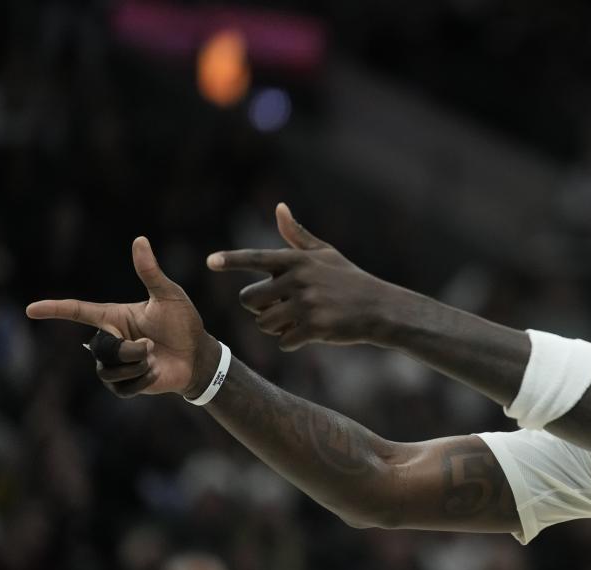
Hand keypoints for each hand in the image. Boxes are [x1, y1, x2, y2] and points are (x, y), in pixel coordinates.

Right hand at [26, 237, 218, 397]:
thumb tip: (140, 240)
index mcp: (114, 317)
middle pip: (101, 347)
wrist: (198, 355)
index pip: (79, 311)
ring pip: (110, 369)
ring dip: (138, 363)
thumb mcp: (168, 295)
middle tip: (152, 343)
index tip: (32, 309)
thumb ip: (150, 272)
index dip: (55, 309)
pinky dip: (144, 379)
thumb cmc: (183, 323)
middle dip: (131, 348)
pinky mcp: (125, 385)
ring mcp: (116, 363)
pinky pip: (123, 387)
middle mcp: (110, 339)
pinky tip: (156, 371)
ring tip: (154, 356)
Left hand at [208, 203, 403, 350]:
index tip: (210, 262)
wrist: (380, 309)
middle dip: (258, 307)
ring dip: (274, 326)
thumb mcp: (326, 254)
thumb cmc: (350, 280)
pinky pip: (283, 340)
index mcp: (298, 259)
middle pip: (249, 298)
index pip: (257, 257)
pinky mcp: (314, 328)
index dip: (231, 260)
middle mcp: (299, 279)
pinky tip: (308, 335)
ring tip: (295, 321)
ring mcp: (306, 304)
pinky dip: (292, 341)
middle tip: (278, 307)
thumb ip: (298, 235)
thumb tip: (279, 207)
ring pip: (263, 322)